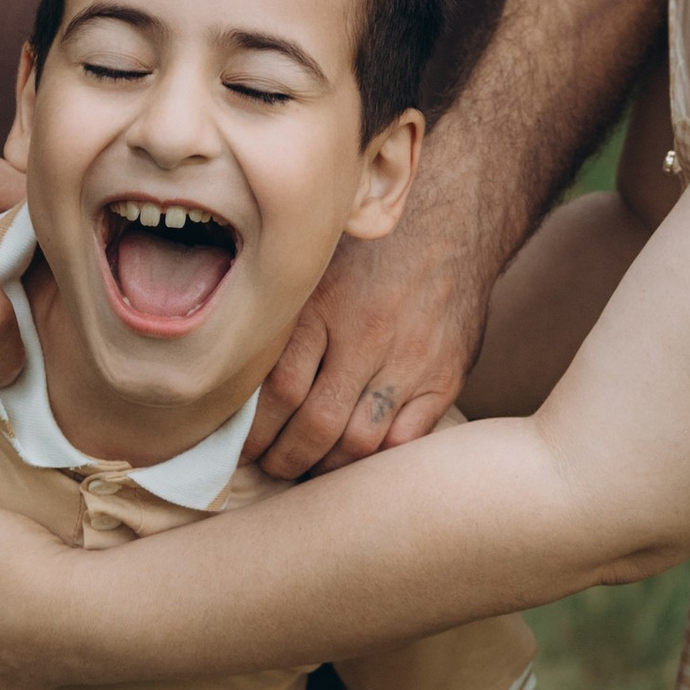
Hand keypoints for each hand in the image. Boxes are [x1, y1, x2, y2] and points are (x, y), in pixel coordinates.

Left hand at [251, 199, 495, 480]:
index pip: (278, 390)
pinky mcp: (445, 376)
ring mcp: (411, 358)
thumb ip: (286, 316)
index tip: (242, 445)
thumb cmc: (370, 248)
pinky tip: (355, 457)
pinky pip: (406, 440)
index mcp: (325, 304)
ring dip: (326, 467)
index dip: (254, 431)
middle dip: (284, 458)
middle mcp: (368, 334)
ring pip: (359, 441)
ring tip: (308, 468)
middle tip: (270, 465)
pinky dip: (376, 459)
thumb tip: (235, 371)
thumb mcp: (317, 264)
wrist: (453, 221)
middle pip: (315, 423)